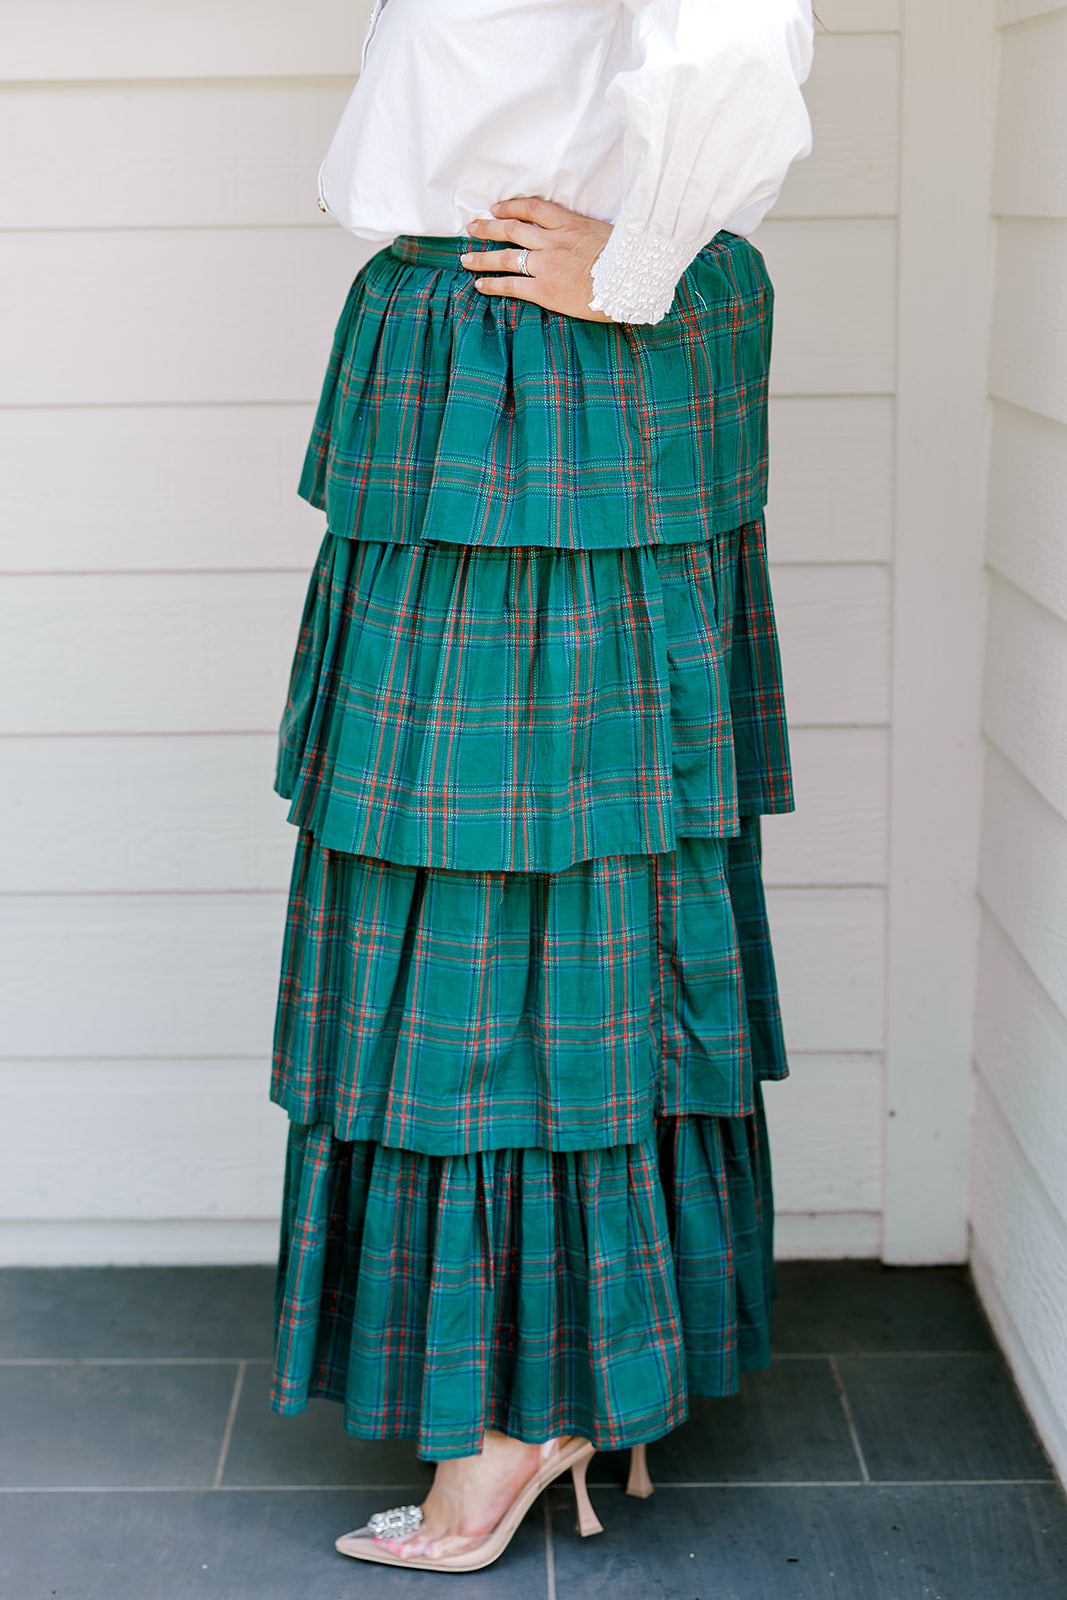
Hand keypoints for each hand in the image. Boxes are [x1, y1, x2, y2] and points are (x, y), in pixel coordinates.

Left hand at [460, 196, 614, 321]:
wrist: (631, 282)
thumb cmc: (627, 262)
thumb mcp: (607, 236)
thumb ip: (588, 234)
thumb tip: (586, 238)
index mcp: (569, 224)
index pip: (533, 208)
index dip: (511, 206)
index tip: (496, 207)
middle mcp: (553, 241)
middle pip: (512, 229)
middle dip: (488, 227)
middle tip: (472, 227)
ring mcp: (547, 264)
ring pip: (506, 256)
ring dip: (483, 256)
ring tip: (465, 258)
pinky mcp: (544, 289)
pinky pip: (511, 284)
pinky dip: (492, 284)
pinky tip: (479, 285)